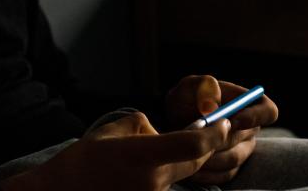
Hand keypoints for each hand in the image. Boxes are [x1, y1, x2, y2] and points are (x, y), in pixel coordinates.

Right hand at [0, 110, 230, 190]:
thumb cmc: (82, 162)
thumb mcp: (112, 131)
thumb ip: (142, 127)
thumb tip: (160, 132)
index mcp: (143, 156)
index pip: (191, 145)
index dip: (213, 133)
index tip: (225, 122)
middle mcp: (152, 182)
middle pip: (195, 163)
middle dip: (206, 146)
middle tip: (209, 129)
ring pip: (179, 175)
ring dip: (177, 162)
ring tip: (144, 154)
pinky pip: (164, 186)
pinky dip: (162, 175)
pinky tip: (137, 170)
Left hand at [165, 75, 278, 184]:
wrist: (171, 122)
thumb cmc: (185, 99)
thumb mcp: (190, 85)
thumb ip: (204, 86)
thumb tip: (213, 105)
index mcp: (245, 103)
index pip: (269, 111)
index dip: (257, 116)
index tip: (234, 120)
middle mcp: (247, 128)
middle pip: (246, 138)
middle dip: (220, 136)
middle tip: (197, 133)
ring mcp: (240, 149)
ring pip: (233, 158)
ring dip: (210, 154)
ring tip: (188, 146)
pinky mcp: (229, 168)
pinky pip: (223, 174)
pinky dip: (205, 170)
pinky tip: (189, 161)